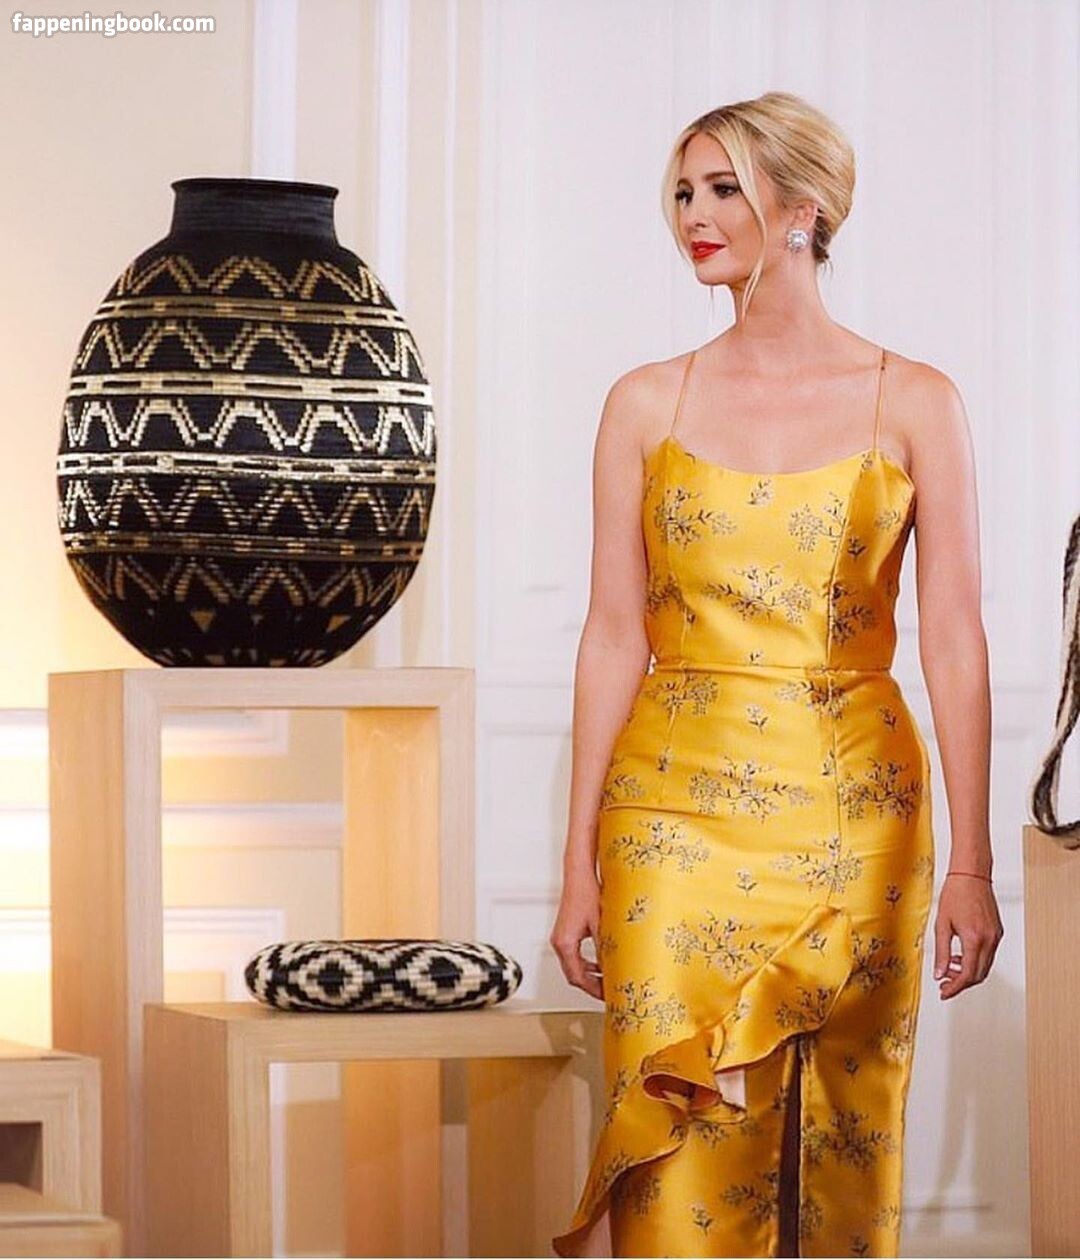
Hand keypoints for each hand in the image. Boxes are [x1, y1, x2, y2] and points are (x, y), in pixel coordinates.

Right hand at [550, 867, 603, 1000]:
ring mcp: (560, 938)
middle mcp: (559, 942)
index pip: (577, 978)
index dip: (593, 990)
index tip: (607, 996)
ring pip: (573, 966)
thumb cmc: (586, 893)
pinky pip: (574, 956)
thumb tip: (615, 968)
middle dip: (591, 985)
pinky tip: (600, 963)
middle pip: (573, 975)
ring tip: (606, 981)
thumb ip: (605, 950)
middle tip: (608, 992)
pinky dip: (586, 964)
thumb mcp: (601, 926)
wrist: (579, 874)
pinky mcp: (565, 932)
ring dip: (589, 975)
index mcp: (565, 943)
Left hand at [933, 872, 1003, 999]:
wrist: (971, 875)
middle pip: (979, 975)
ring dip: (968, 972)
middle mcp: (989, 940)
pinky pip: (988, 954)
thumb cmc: (955, 894)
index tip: (944, 992)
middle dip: (961, 983)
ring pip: (985, 966)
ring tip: (949, 969)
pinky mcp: (997, 932)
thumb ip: (941, 952)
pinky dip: (975, 961)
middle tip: (944, 984)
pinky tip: (960, 956)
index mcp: (974, 939)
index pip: (968, 975)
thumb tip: (939, 974)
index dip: (955, 988)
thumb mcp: (942, 925)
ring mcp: (996, 936)